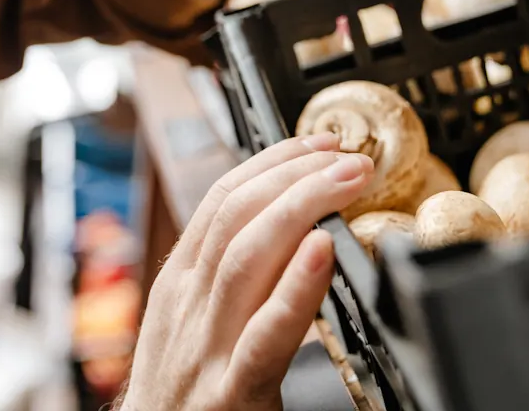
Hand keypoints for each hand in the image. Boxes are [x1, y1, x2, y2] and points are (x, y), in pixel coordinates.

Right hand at [119, 133, 372, 410]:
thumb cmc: (181, 400)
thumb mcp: (190, 327)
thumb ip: (226, 281)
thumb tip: (286, 229)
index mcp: (180, 286)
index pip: (221, 200)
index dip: (272, 161)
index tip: (318, 143)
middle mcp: (187, 306)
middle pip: (235, 215)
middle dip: (294, 172)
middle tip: (348, 155)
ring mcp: (205, 349)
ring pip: (246, 255)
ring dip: (302, 205)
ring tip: (348, 181)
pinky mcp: (229, 395)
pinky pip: (265, 334)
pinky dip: (295, 286)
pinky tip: (324, 251)